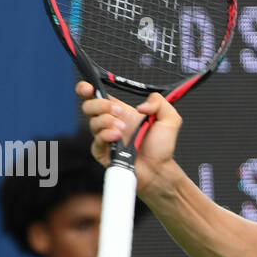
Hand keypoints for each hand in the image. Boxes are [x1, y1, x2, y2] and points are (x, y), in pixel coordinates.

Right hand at [76, 81, 183, 196]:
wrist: (160, 169)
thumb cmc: (162, 146)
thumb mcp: (169, 118)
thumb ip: (159, 102)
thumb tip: (141, 105)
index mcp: (121, 111)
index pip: (96, 95)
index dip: (86, 88)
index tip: (89, 88)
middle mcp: (110, 123)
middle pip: (88, 106)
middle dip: (101, 105)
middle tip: (119, 113)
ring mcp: (105, 137)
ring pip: (92, 122)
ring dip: (107, 122)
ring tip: (123, 130)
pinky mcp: (103, 152)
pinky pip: (96, 141)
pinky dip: (106, 136)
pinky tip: (117, 137)